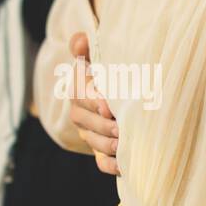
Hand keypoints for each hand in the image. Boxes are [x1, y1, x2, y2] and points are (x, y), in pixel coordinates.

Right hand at [66, 33, 121, 175]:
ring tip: (125, 144)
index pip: (80, 94)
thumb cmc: (111, 74)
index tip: (109, 105)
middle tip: (121, 127)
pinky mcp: (102, 151)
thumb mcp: (100, 59)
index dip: (93, 100)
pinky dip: (112, 166)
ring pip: (93, 142)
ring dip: (108, 145)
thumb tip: (80, 40)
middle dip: (103, 125)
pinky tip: (126, 165)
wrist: (119, 99)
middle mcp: (81, 114)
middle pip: (85, 121)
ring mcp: (91, 134)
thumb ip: (88, 49)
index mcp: (79, 90)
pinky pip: (102, 163)